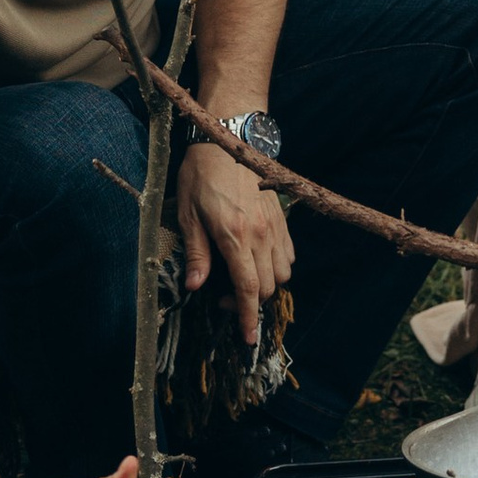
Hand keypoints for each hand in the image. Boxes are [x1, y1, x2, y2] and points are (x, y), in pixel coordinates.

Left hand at [176, 135, 295, 346]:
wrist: (228, 139)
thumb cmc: (201, 174)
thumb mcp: (188, 214)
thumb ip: (196, 253)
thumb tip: (195, 286)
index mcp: (234, 236)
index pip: (249, 289)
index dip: (248, 317)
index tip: (247, 338)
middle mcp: (260, 234)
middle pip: (269, 286)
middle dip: (252, 304)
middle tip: (225, 299)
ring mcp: (275, 226)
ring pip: (283, 273)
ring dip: (267, 285)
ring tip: (243, 280)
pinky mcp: (282, 217)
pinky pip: (289, 253)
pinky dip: (278, 265)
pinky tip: (258, 260)